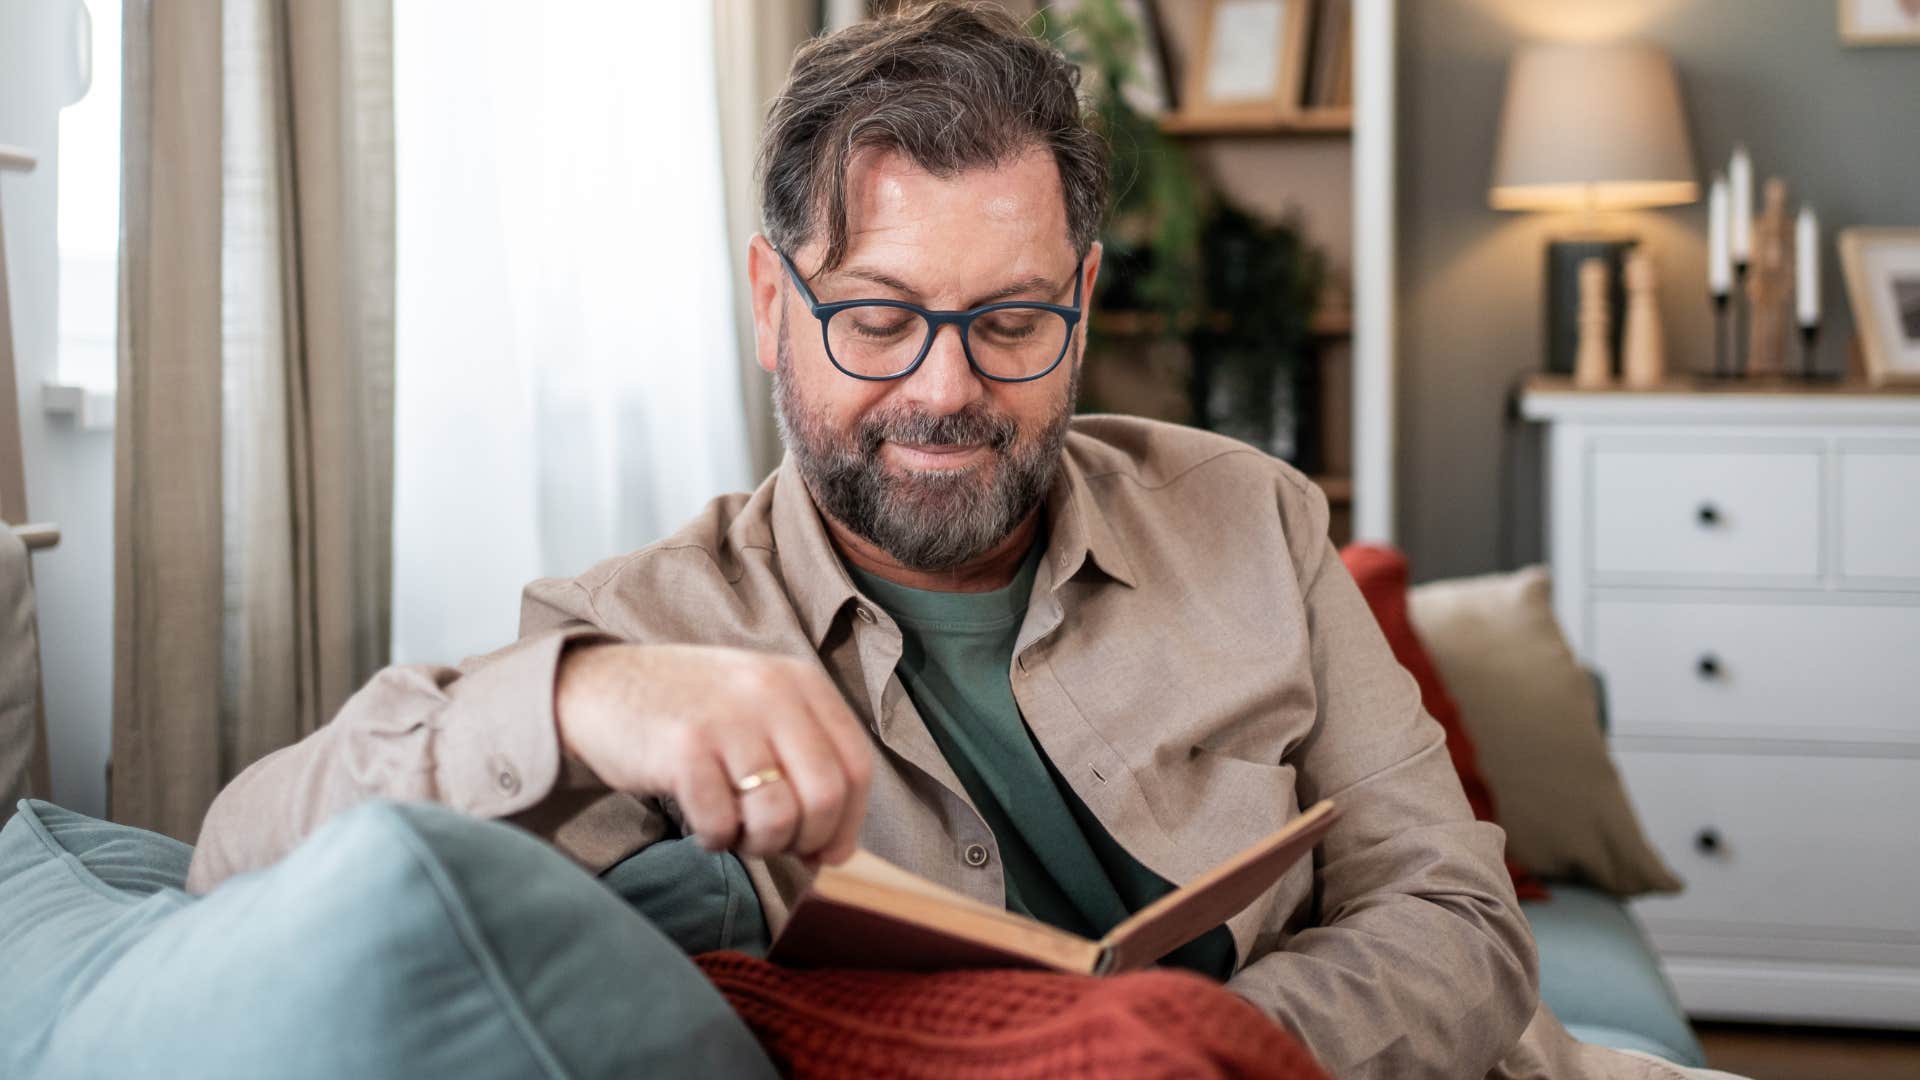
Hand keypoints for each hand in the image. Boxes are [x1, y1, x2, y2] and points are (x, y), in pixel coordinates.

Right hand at [554, 642, 872, 863]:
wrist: (598, 686)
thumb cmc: (688, 711)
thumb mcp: (758, 707)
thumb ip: (805, 759)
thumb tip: (841, 848)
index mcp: (800, 682)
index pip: (856, 766)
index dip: (849, 821)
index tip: (828, 849)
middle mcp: (771, 693)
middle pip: (826, 796)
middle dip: (806, 839)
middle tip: (772, 843)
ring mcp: (727, 719)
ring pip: (778, 816)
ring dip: (759, 844)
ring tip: (734, 830)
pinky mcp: (684, 748)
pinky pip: (723, 824)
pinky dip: (716, 840)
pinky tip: (702, 824)